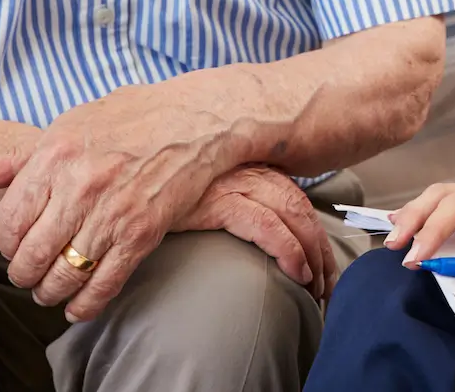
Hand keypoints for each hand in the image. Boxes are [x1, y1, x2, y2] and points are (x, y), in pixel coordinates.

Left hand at [0, 79, 243, 321]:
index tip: (14, 246)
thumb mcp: (68, 126)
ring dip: (50, 292)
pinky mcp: (142, 234)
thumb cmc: (130, 117)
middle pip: (30, 257)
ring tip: (49, 290)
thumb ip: (15, 158)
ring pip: (63, 276)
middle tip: (27, 274)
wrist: (196, 120)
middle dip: (23, 274)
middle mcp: (79, 187)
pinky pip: (103, 284)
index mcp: (55, 157)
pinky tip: (78, 306)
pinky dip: (86, 304)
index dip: (5, 243)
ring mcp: (112, 214)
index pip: (8, 223)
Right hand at [176, 164, 335, 301]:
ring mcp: (233, 181)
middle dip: (320, 249)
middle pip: (301, 208)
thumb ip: (233, 203)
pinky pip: (265, 225)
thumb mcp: (204, 192)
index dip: (315, 235)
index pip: (297, 200)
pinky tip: (297, 272)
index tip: (325, 268)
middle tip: (327, 286)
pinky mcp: (216, 199)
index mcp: (250, 166)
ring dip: (311, 254)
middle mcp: (247, 169)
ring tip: (315, 287)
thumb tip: (260, 234)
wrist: (127, 182)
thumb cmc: (164, 190)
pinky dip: (288, 249)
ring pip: (292, 215)